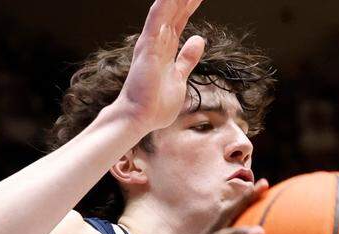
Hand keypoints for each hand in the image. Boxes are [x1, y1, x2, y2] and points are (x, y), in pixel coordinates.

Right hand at [114, 0, 206, 131]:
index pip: (180, 20)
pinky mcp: (147, 48)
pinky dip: (162, 7)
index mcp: (166, 48)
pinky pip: (155, 22)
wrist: (140, 118)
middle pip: (174, 11)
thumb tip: (199, 40)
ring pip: (165, 11)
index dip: (189, 5)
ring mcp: (151, 43)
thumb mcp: (180, 77)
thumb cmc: (155, 103)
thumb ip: (187, 58)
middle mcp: (157, 41)